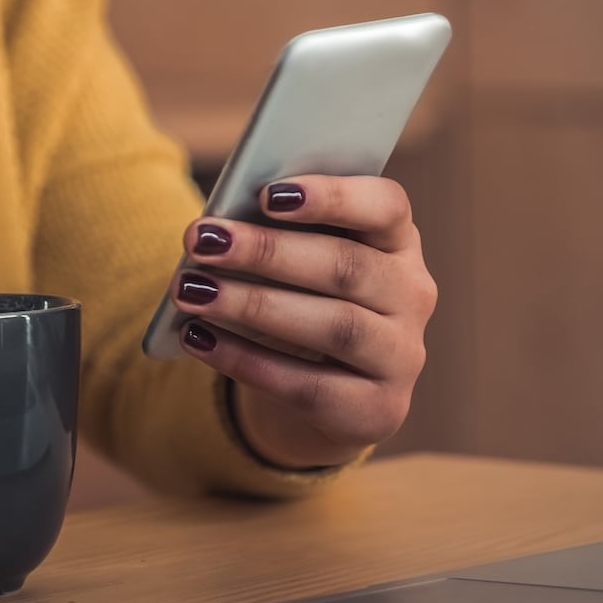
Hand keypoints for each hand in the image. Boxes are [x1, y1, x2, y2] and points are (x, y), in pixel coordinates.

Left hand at [171, 177, 435, 469]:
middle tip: (201, 241)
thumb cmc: (302, 299)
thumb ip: (276, 233)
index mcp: (397, 240)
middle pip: (347, 267)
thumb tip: (217, 229)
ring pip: (335, 326)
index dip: (331, 196)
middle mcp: (412, 295)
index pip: (385, 205)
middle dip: (268, 252)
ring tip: (191, 291)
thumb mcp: (298, 260)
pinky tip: (199, 340)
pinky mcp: (378, 409)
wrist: (324, 390)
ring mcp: (402, 355)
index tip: (266, 193)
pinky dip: (247, 361)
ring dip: (253, 305)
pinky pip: (309, 385)